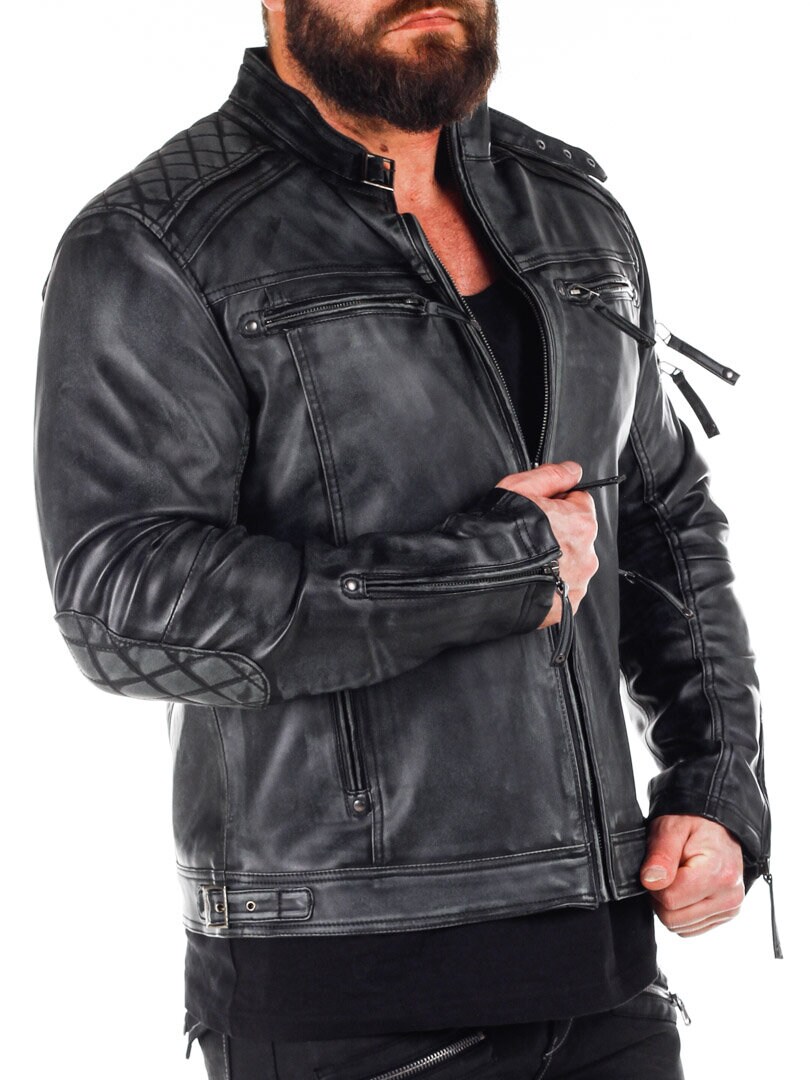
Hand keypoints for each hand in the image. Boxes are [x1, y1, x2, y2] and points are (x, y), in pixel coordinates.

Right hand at [495, 460, 597, 628]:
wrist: (480, 579)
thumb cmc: (498, 532)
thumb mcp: (519, 488)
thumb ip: (551, 475)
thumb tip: (572, 470)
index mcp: (581, 522)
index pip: (580, 502)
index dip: (557, 502)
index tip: (539, 508)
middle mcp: (587, 554)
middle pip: (576, 535)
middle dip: (557, 533)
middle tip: (527, 535)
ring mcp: (578, 583)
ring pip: (570, 564)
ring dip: (554, 560)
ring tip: (524, 559)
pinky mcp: (566, 606)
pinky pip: (561, 590)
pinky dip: (548, 584)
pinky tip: (528, 578)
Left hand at [640, 814, 744, 936]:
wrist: (719, 827)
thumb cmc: (694, 825)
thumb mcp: (671, 828)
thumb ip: (660, 855)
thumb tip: (650, 882)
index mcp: (718, 874)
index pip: (670, 900)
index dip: (655, 884)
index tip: (660, 867)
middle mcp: (729, 896)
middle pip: (673, 919)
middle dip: (660, 898)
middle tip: (666, 874)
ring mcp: (730, 909)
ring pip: (680, 927)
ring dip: (671, 906)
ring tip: (677, 879)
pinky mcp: (726, 916)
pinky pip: (690, 929)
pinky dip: (681, 913)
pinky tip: (686, 890)